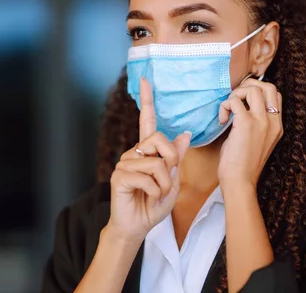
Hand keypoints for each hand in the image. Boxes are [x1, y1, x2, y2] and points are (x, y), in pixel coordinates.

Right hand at [107, 77, 190, 243]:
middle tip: (168, 181)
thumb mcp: (172, 179)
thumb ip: (176, 158)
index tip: (145, 79)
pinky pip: (147, 178)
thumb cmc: (154, 203)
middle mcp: (134, 152)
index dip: (146, 99)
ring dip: (164, 184)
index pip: (146, 120)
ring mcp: (125, 163)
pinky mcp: (119, 176)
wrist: (138, 226)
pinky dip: (155, 192)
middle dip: (171, 161)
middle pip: (159, 140)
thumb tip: (185, 134)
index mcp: (147, 150)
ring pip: (157, 163)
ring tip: (156, 195)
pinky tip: (148, 198)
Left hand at [217, 78, 282, 187]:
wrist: (240, 182)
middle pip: (269, 86)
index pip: (275, 95)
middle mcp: (273, 121)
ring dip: (236, 94)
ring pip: (252, 89)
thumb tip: (241, 107)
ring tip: (228, 110)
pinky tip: (222, 120)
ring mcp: (261, 121)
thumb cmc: (243, 165)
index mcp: (277, 126)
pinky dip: (225, 106)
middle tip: (236, 98)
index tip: (243, 101)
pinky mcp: (245, 124)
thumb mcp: (257, 141)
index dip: (258, 91)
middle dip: (249, 85)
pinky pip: (234, 101)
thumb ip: (256, 124)